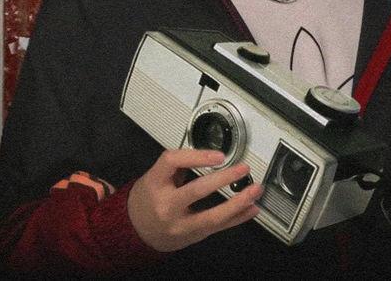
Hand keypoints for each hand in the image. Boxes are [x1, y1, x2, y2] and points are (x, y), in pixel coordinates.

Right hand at [127, 148, 262, 251]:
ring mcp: (180, 224)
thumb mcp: (154, 176)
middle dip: (223, 179)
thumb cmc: (147, 198)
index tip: (219, 155)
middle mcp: (166, 205)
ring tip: (255, 190)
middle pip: (197, 191)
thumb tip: (209, 154)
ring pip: (212, 216)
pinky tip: (251, 209)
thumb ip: (179, 165)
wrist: (136, 230)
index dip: (197, 156)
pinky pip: (218, 228)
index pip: (173, 162)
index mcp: (155, 183)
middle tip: (243, 169)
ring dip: (238, 203)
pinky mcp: (192, 236)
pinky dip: (237, 218)